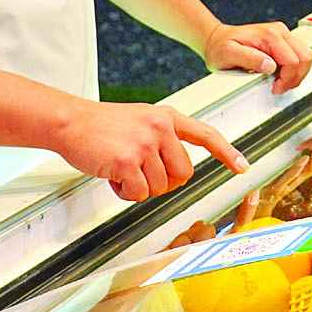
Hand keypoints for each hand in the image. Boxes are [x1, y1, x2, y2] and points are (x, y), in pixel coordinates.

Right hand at [55, 102, 248, 202]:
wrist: (70, 121)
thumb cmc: (102, 126)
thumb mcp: (140, 120)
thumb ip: (162, 137)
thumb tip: (178, 169)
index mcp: (166, 117)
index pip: (205, 134)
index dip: (226, 152)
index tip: (242, 166)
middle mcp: (160, 128)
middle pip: (183, 174)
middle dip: (164, 182)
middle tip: (140, 174)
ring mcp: (144, 143)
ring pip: (160, 187)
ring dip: (139, 187)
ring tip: (120, 168)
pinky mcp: (127, 160)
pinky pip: (138, 194)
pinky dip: (124, 192)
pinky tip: (112, 176)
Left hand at [205, 21, 311, 93]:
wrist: (216, 39)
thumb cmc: (220, 47)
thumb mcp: (228, 54)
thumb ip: (249, 59)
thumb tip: (270, 66)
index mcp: (269, 35)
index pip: (293, 61)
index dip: (287, 79)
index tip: (275, 88)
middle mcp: (279, 32)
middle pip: (305, 57)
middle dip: (296, 77)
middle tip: (280, 87)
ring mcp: (282, 34)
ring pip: (306, 55)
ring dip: (298, 73)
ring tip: (282, 82)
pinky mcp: (283, 39)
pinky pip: (300, 55)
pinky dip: (296, 68)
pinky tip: (282, 74)